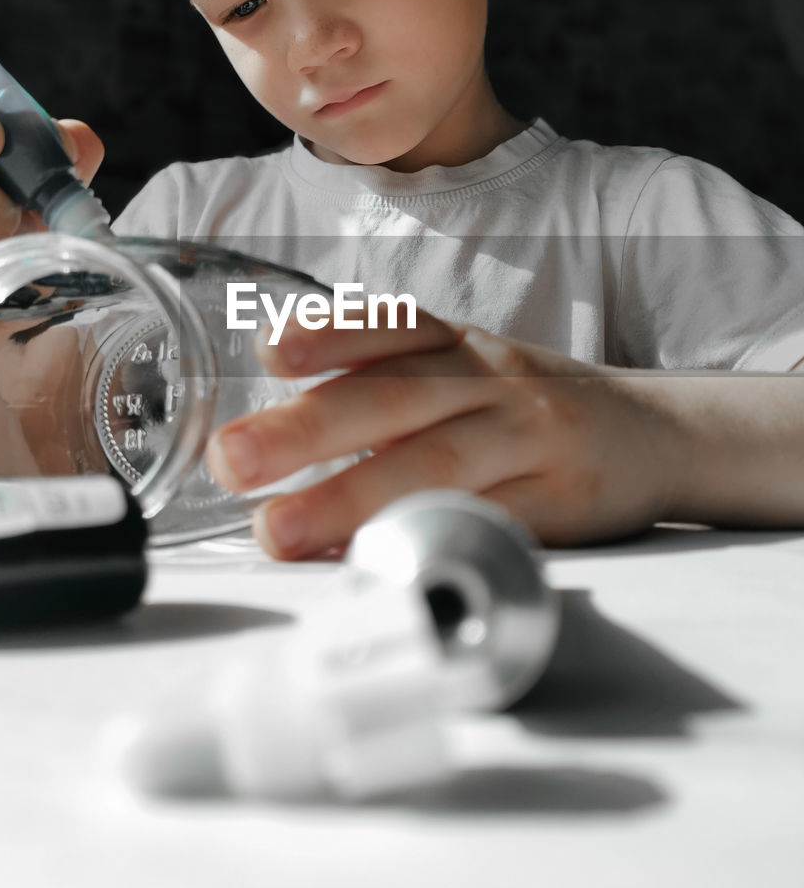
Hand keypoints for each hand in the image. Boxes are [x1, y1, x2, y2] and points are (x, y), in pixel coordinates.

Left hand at [205, 308, 683, 557]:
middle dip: (307, 427)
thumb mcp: (467, 373)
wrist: (654, 432)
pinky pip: (487, 521)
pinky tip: (372, 559)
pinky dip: (426, 538)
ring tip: (278, 530)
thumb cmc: (533, 409)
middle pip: (396, 398)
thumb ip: (387, 390)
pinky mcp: (557, 503)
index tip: (270, 352)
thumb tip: (276, 430)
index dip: (329, 336)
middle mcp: (490, 382)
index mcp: (460, 347)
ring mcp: (527, 439)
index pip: (392, 329)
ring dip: (349, 497)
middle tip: (232, 458)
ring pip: (435, 462)